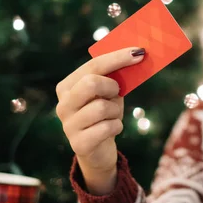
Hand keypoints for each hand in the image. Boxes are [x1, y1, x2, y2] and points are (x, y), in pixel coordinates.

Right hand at [56, 47, 144, 193]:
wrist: (97, 151)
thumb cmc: (105, 115)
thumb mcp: (109, 94)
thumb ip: (115, 77)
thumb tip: (137, 55)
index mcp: (67, 87)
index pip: (92, 66)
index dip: (117, 58)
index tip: (139, 52)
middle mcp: (63, 105)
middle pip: (90, 83)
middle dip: (111, 87)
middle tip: (117, 93)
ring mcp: (68, 125)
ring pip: (102, 108)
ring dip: (116, 112)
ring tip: (113, 117)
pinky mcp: (79, 144)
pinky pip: (108, 128)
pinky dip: (116, 127)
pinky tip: (112, 130)